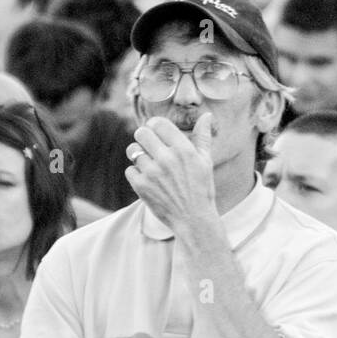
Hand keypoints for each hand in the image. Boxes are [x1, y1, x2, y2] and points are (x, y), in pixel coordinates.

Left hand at [126, 114, 217, 238]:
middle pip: (141, 133)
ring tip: (149, 166)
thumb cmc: (202, 190)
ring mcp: (153, 173)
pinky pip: (130, 170)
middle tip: (150, 148)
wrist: (194, 221)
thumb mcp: (206, 162)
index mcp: (184, 149)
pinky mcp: (142, 186)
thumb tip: (207, 116)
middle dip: (144, 139)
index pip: (158, 123)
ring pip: (132, 151)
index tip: (156, 134)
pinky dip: (136, 175)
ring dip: (138, 156)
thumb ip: (203, 137)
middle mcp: (167, 159)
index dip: (154, 127)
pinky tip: (149, 181)